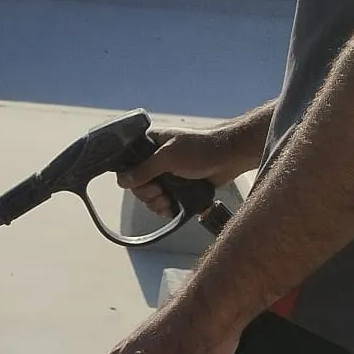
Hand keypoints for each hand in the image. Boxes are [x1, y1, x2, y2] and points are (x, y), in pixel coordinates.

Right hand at [118, 126, 258, 218]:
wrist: (230, 156)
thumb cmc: (201, 149)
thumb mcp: (168, 157)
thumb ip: (144, 169)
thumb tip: (123, 181)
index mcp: (150, 144)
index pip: (128, 165)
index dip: (133, 179)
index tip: (146, 183)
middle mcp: (156, 158)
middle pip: (138, 184)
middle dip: (148, 194)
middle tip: (160, 193)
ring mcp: (167, 173)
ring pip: (150, 195)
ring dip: (156, 203)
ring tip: (168, 201)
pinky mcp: (178, 187)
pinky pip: (164, 202)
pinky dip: (165, 208)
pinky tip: (171, 209)